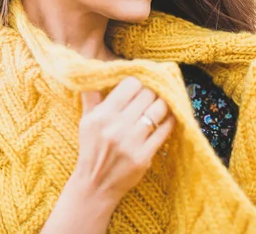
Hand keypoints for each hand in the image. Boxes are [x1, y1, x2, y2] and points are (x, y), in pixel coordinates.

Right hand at [74, 77, 175, 204]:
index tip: (139, 86)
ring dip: (163, 103)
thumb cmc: (91, 148)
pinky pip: (165, 129)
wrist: (96, 185)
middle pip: (148, 94)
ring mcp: (131, 142)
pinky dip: (170, 120)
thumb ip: (91, 96)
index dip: (138, 82)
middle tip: (152, 94)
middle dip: (152, 92)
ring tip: (160, 104)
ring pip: (159, 109)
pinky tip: (167, 118)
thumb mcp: (86, 121)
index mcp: (102, 115)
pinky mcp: (144, 156)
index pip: (130, 84)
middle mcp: (116, 127)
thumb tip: (94, 71)